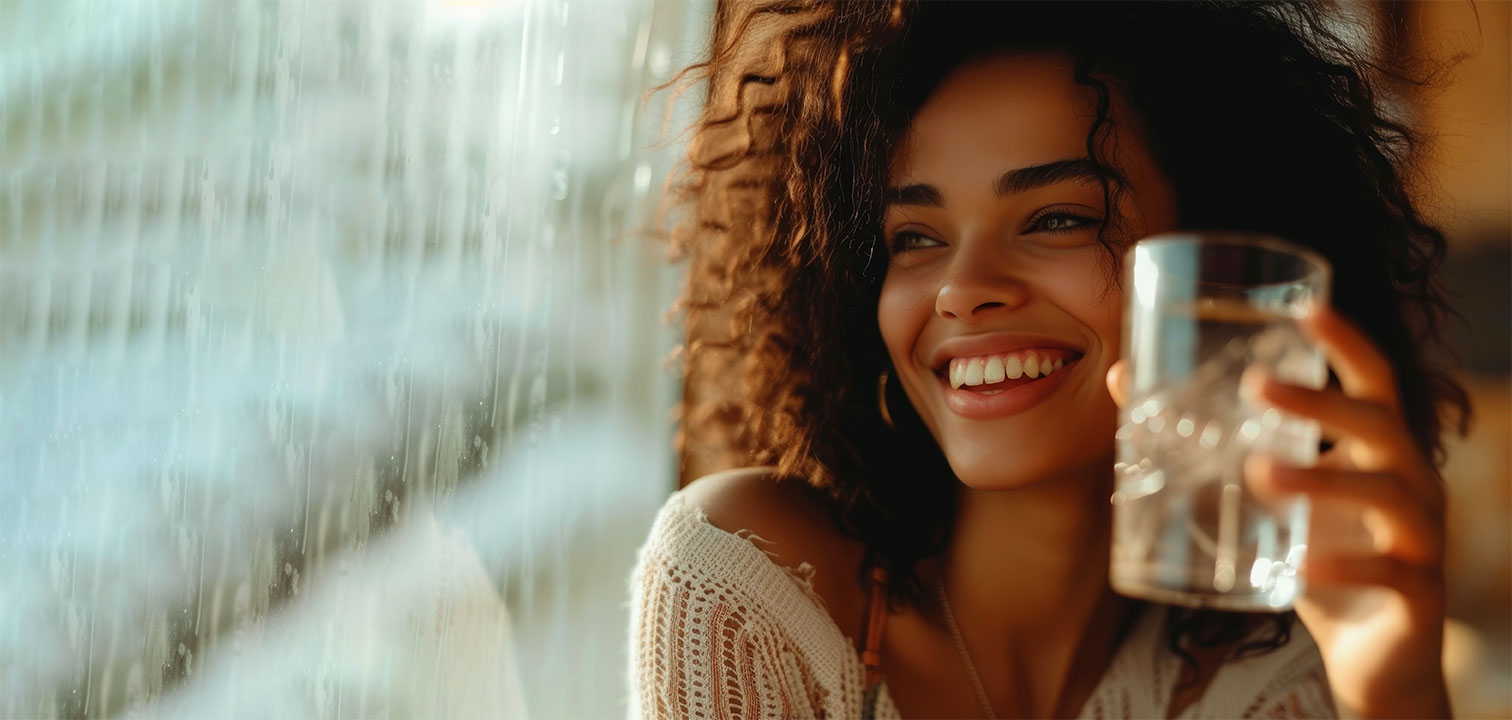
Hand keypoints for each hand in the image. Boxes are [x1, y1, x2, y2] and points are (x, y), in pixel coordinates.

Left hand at [1105, 307, 1451, 718]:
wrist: (1368, 656)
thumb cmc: (1316, 555)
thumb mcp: (1262, 493)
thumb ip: (1210, 440)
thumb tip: (1122, 375)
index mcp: (1377, 448)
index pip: (1373, 378)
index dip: (1347, 340)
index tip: (1306, 305)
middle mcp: (1410, 480)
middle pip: (1382, 423)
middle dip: (1321, 403)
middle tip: (1253, 386)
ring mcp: (1420, 536)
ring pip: (1385, 494)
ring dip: (1320, 480)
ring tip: (1256, 473)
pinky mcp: (1417, 593)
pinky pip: (1387, 571)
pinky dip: (1340, 567)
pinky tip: (1298, 566)